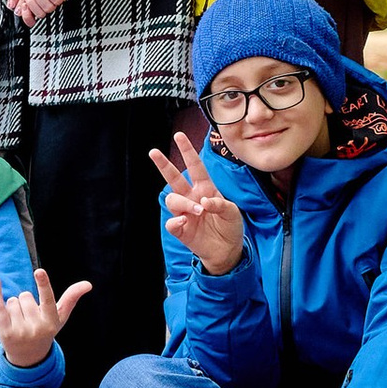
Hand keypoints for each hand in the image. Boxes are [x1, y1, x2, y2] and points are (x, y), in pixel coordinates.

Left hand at [0, 263, 88, 371]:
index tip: (39, 271)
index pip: (47, 299)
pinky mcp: (5, 332)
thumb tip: (88, 284)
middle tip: (29, 317)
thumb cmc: (46, 330)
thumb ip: (71, 298)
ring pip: (12, 301)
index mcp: (51, 321)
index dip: (43, 284)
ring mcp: (20, 331)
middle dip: (26, 302)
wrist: (28, 357)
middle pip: (25, 296)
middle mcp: (36, 327)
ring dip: (14, 306)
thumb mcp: (60, 317)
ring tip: (20, 321)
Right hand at [149, 130, 248, 276]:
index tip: (179, 136)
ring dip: (184, 203)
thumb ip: (220, 203)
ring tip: (198, 210)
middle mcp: (192, 197)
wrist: (227, 251)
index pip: (195, 166)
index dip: (187, 151)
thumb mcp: (233, 212)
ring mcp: (185, 213)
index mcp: (205, 188)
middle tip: (154, 152)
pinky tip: (182, 222)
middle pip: (174, 178)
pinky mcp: (181, 229)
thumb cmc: (230, 227)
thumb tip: (204, 201)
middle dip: (164, 165)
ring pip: (172, 199)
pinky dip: (175, 221)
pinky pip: (172, 222)